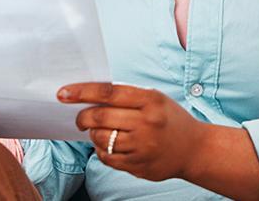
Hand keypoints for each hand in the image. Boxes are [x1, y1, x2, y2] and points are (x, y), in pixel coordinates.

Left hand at [59, 83, 205, 181]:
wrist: (195, 150)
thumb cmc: (169, 119)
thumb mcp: (154, 98)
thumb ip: (125, 95)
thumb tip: (87, 95)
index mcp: (150, 101)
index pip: (107, 93)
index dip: (81, 92)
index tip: (62, 93)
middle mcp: (147, 123)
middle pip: (100, 117)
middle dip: (82, 117)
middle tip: (80, 119)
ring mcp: (143, 147)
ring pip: (100, 139)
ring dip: (92, 135)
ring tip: (99, 132)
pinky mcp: (139, 166)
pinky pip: (107, 158)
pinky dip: (101, 150)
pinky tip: (108, 145)